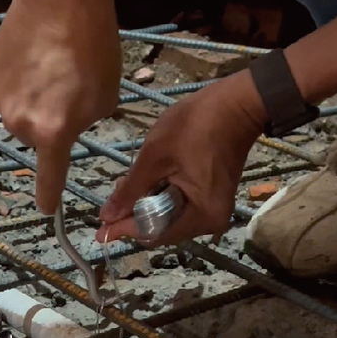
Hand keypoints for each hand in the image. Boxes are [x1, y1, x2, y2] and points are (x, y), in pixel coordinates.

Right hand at [0, 0, 120, 214]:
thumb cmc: (93, 45)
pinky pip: (6, 89)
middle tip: (67, 89)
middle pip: (34, 136)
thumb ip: (84, 123)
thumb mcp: (105, 98)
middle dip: (49, 121)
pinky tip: (34, 55)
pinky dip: (19, 79)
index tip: (46, 210)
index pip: (49, 177)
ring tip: (51, 66)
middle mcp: (20, 123)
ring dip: (33, 99)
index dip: (48, 196)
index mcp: (54, 133)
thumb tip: (69, 125)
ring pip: (18, 112)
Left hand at [96, 70, 267, 244]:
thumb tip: (106, 218)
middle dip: (136, 214)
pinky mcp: (212, 198)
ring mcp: (213, 211)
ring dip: (147, 203)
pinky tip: (149, 178)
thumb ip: (129, 191)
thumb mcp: (154, 158)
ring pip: (169, 218)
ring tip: (129, 181)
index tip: (100, 228)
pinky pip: (180, 207)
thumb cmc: (196, 127)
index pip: (153, 234)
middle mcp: (211, 223)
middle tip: (117, 189)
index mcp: (201, 216)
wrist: (237, 103)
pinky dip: (161, 196)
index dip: (125, 229)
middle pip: (161, 229)